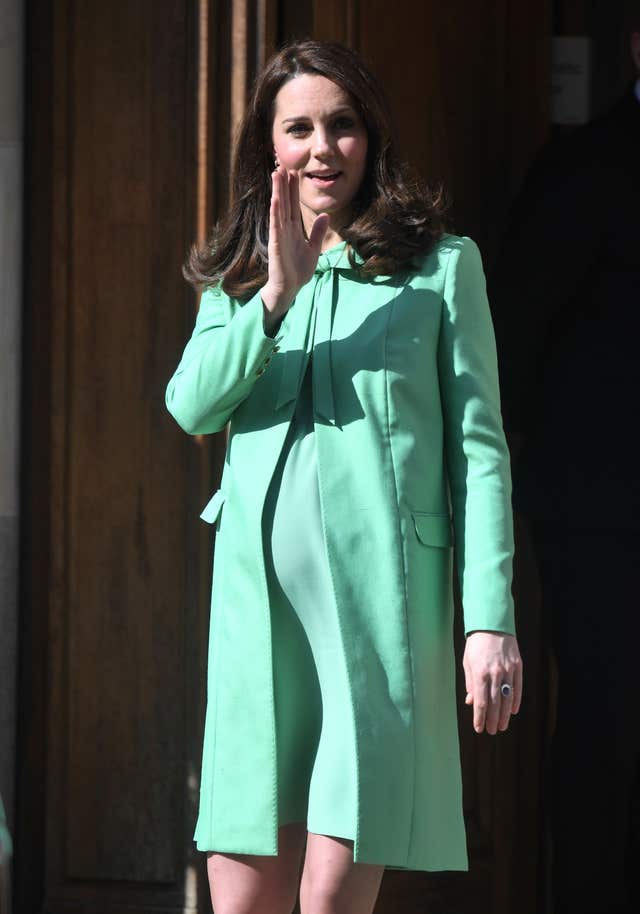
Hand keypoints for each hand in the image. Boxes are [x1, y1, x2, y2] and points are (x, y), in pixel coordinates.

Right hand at [261, 166, 329, 313]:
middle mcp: (284, 229)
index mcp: (293, 230)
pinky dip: (275, 212)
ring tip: (276, 174)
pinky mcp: (275, 244)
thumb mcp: (313, 248)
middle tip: (282, 165)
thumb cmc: (298, 270)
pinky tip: (274, 199)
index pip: (293, 205)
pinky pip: (275, 225)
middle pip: (285, 202)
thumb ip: (317, 232)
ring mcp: (279, 235)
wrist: (290, 288)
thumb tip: (325, 216)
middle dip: (283, 184)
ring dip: (277, 192)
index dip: (293, 189)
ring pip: (278, 209)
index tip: (294, 172)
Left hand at [463, 631, 522, 734]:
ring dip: (504, 715)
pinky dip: (515, 700)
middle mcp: (494, 674)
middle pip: (494, 703)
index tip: (479, 728)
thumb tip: (471, 702)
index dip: (479, 717)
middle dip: (492, 719)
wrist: (492, 624)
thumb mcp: (468, 662)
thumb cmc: (476, 644)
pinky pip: (517, 687)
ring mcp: (508, 670)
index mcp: (479, 673)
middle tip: (492, 731)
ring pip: (507, 698)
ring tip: (502, 726)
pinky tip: (513, 710)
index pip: (480, 702)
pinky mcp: (517, 666)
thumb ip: (470, 683)